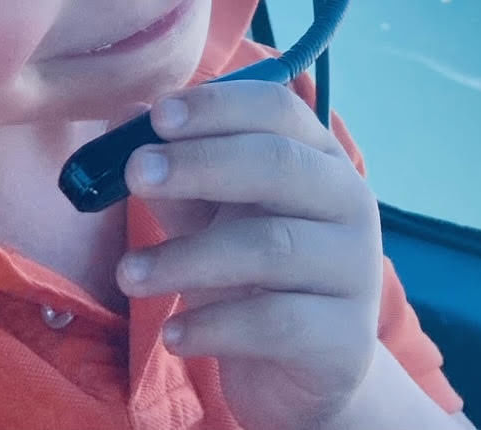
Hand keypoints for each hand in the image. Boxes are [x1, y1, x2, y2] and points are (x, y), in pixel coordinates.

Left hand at [118, 80, 383, 429]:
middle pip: (279, 165)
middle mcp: (350, 203)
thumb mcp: (211, 221)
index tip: (157, 116)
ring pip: (269, 247)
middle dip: (200, 164)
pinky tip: (174, 335)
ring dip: (186, 257)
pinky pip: (273, 323)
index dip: (219, 107)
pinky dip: (212, 326)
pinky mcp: (344, 337)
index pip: (278, 111)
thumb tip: (126, 117)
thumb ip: (177, 176)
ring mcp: (354, 270)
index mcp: (320, 159)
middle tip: (135, 174)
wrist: (304, 374)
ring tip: (127, 275)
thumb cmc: (254, 279)